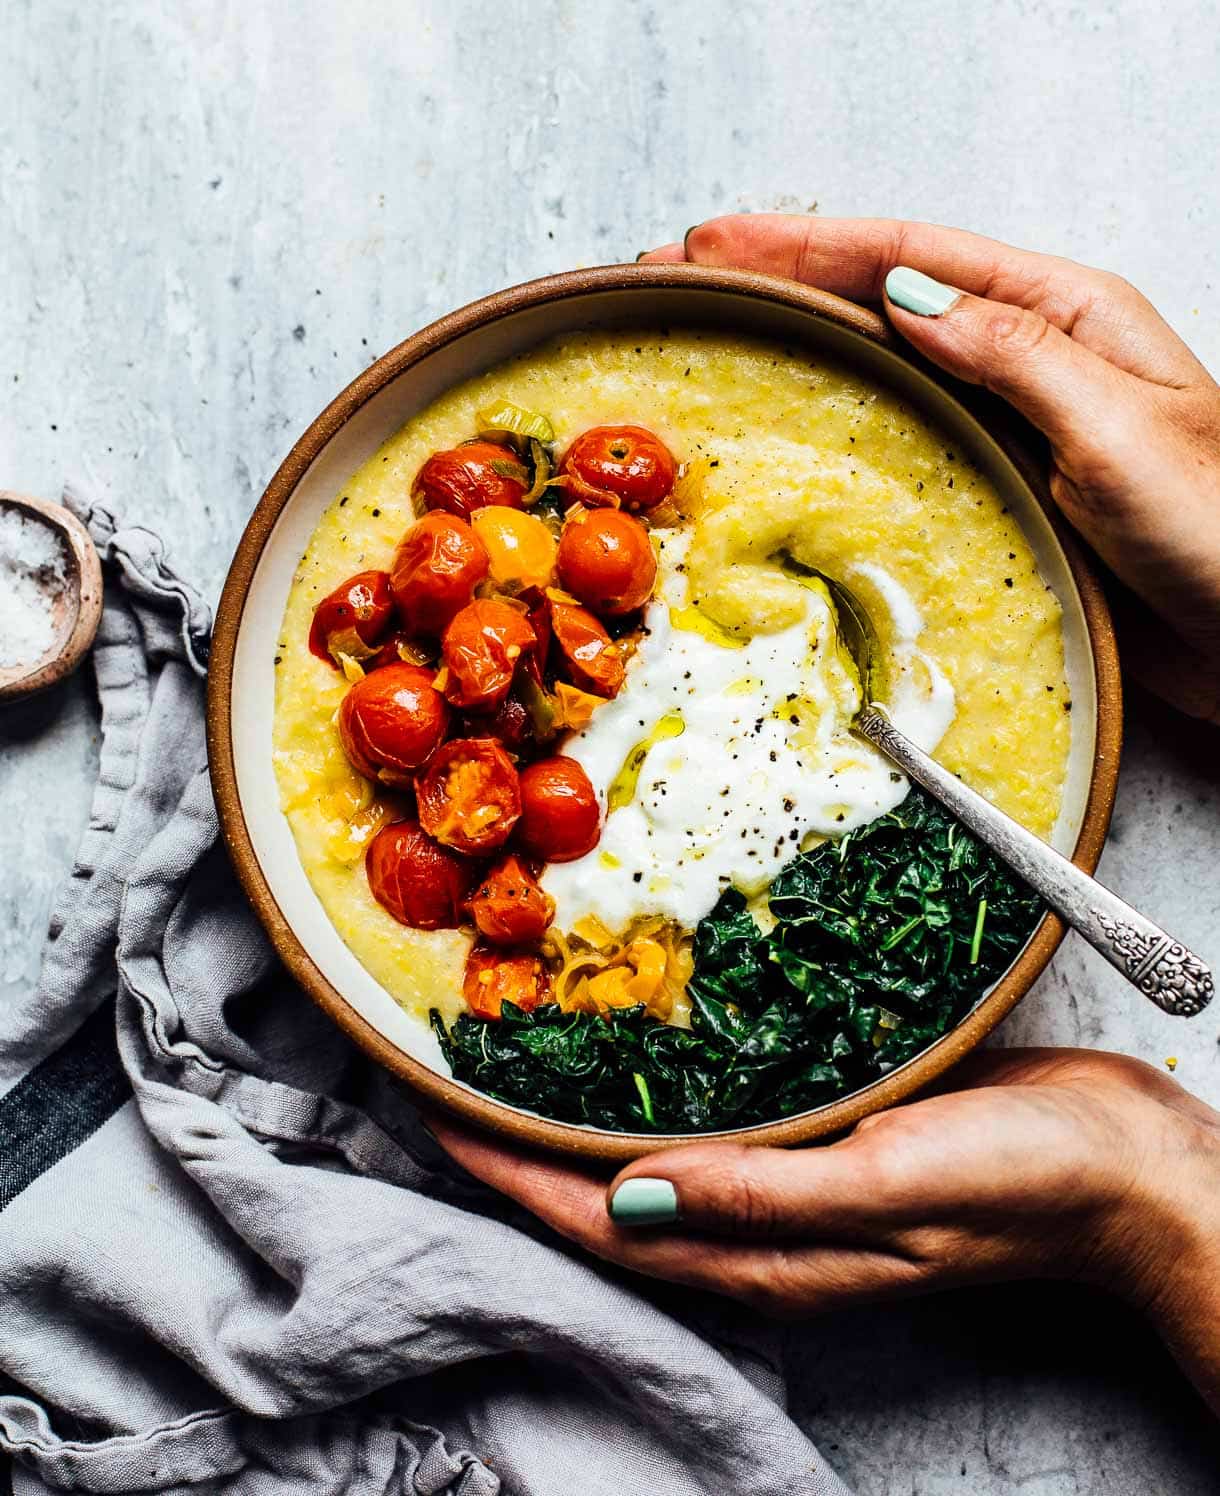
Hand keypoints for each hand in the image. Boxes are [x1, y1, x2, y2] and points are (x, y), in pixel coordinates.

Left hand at [433, 1050, 1219, 1410]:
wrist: (1120, 1165)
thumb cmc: (1019, 1184)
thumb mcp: (888, 1186)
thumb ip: (762, 1193)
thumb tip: (628, 1196)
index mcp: (768, 1254)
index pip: (602, 1221)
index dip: (511, 1174)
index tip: (437, 1116)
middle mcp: (763, 1225)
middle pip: (610, 1194)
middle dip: (524, 1148)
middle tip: (453, 1081)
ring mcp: (793, 1180)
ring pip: (655, 1153)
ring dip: (579, 1115)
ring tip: (515, 1060)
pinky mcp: (824, 1133)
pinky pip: (714, 1118)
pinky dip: (655, 1089)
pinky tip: (636, 1048)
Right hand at [641, 216, 1219, 722]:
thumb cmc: (1218, 529)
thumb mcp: (1118, 427)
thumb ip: (1015, 355)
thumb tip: (906, 297)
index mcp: (1068, 314)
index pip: (916, 257)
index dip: (810, 244)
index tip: (719, 242)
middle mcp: (1032, 358)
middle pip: (888, 298)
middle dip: (784, 279)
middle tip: (686, 276)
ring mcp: (1013, 422)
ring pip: (888, 363)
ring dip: (800, 343)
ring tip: (718, 332)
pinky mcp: (1003, 485)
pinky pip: (906, 435)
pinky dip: (841, 418)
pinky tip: (796, 419)